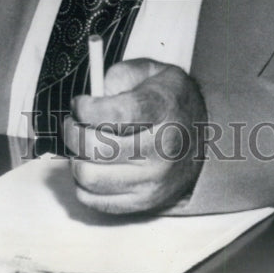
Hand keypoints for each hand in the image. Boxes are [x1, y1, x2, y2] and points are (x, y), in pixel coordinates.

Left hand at [63, 59, 206, 214]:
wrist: (200, 137)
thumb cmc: (169, 101)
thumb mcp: (151, 71)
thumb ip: (120, 75)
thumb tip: (94, 93)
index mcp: (164, 109)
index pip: (115, 114)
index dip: (87, 109)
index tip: (80, 103)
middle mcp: (161, 148)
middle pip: (96, 148)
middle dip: (73, 131)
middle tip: (73, 121)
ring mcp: (153, 180)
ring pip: (89, 176)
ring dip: (76, 157)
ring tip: (83, 143)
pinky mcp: (142, 202)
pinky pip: (93, 199)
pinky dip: (83, 181)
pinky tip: (93, 164)